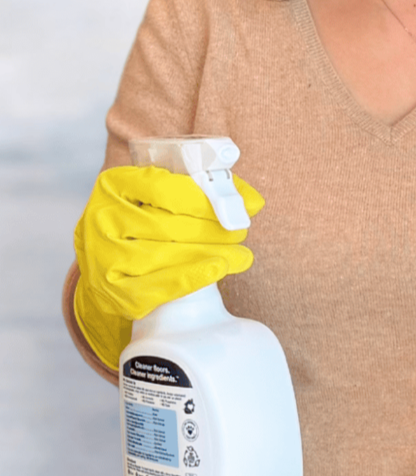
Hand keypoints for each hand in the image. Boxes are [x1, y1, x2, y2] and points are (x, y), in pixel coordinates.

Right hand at [73, 165, 263, 368]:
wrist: (105, 257)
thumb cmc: (142, 218)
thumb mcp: (163, 192)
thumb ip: (206, 187)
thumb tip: (252, 201)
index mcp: (114, 184)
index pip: (163, 188)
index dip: (203, 198)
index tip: (234, 207)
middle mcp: (102, 219)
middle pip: (168, 225)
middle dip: (213, 229)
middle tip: (241, 232)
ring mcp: (102, 257)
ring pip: (166, 255)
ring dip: (211, 255)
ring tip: (241, 256)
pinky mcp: (111, 292)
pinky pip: (156, 288)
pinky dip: (190, 279)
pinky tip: (217, 270)